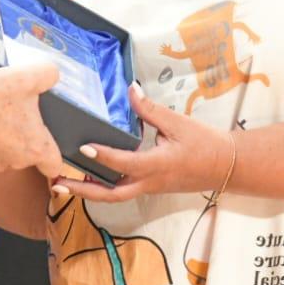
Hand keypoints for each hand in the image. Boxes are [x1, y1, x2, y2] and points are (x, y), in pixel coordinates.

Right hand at [0, 62, 63, 178]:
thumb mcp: (27, 76)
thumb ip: (49, 74)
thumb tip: (52, 75)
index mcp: (35, 146)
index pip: (54, 166)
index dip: (54, 157)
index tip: (49, 146)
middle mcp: (17, 161)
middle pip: (28, 154)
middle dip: (24, 135)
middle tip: (15, 112)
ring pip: (7, 153)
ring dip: (4, 138)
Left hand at [53, 83, 232, 202]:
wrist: (227, 167)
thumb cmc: (204, 143)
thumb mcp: (178, 122)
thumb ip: (150, 109)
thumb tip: (130, 89)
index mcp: (157, 165)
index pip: (123, 163)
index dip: (102, 156)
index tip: (82, 147)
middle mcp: (149, 182)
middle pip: (111, 194)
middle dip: (82, 191)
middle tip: (57, 184)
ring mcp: (150, 188)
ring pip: (115, 195)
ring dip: (89, 192)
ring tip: (64, 183)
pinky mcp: (151, 187)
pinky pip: (123, 191)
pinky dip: (104, 187)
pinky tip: (90, 176)